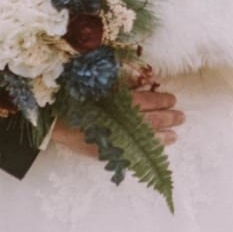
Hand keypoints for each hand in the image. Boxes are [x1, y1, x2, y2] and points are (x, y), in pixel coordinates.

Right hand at [47, 76, 184, 155]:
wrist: (51, 121)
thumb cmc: (75, 96)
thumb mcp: (99, 83)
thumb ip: (123, 81)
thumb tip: (147, 78)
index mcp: (119, 102)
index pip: (147, 101)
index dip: (162, 100)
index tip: (172, 98)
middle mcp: (120, 121)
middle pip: (151, 120)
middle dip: (168, 117)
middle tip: (181, 116)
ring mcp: (116, 139)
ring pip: (145, 138)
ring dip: (163, 136)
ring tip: (175, 135)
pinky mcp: (108, 152)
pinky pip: (132, 153)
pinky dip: (145, 150)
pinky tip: (155, 148)